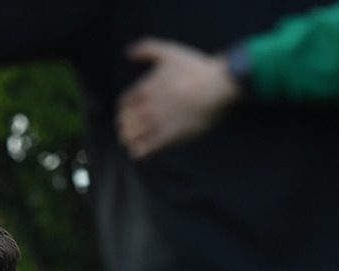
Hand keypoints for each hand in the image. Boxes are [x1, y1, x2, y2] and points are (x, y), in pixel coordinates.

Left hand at [116, 38, 241, 157]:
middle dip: (126, 128)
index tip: (130, 116)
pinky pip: (143, 151)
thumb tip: (128, 52)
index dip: (124, 112)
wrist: (217, 87)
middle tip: (130, 132)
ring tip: (134, 144)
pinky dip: (139, 153)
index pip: (122, 107)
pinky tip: (142, 153)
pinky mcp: (168, 138)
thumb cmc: (196, 69)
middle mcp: (146, 108)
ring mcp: (156, 123)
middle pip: (124, 124)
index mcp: (143, 89)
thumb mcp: (169, 53)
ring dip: (130, 141)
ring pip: (130, 138)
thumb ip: (147, 49)